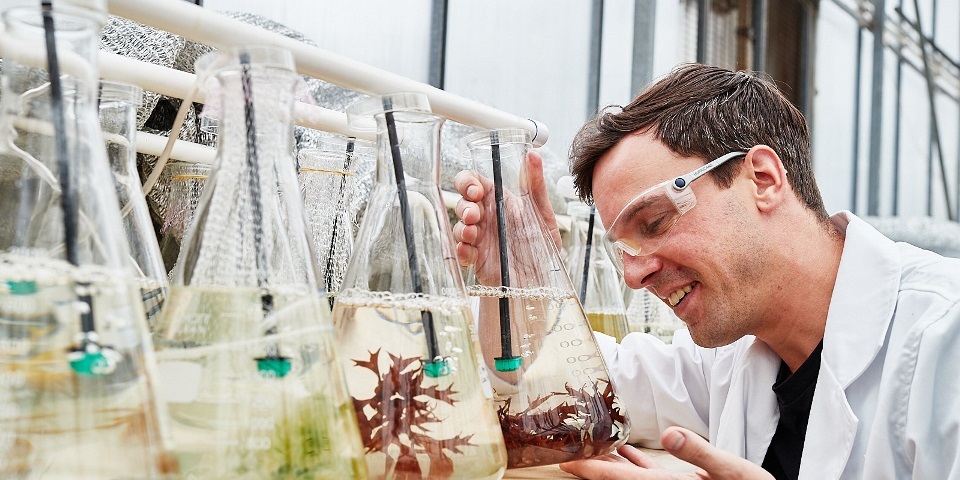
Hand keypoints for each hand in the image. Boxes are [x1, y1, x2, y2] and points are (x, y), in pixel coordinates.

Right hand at [451, 150, 560, 284]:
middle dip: (463, 206)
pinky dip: (462, 250)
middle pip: (461, 203)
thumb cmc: (541, 246)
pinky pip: (460, 252)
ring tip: (474, 235)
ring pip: (458, 226)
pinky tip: (470, 252)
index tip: (476, 190)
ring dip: (462, 228)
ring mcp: (478, 239)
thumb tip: (533, 155)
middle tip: (475, 215)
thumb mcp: (543, 213)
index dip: (468, 182)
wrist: (540, 282)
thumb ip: (535, 185)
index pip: (474, 182)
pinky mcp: (475, 259)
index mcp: (499, 202)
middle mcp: (486, 218)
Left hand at [559, 427, 774, 479]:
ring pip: (626, 473)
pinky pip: (645, 472)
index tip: (561, 459)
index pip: (617, 477)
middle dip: (587, 462)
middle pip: (614, 476)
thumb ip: (701, 454)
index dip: (587, 468)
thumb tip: (670, 434)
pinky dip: (629, 458)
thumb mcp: (734, 472)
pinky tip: (619, 446)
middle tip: (560, 444)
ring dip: (605, 459)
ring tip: (582, 441)